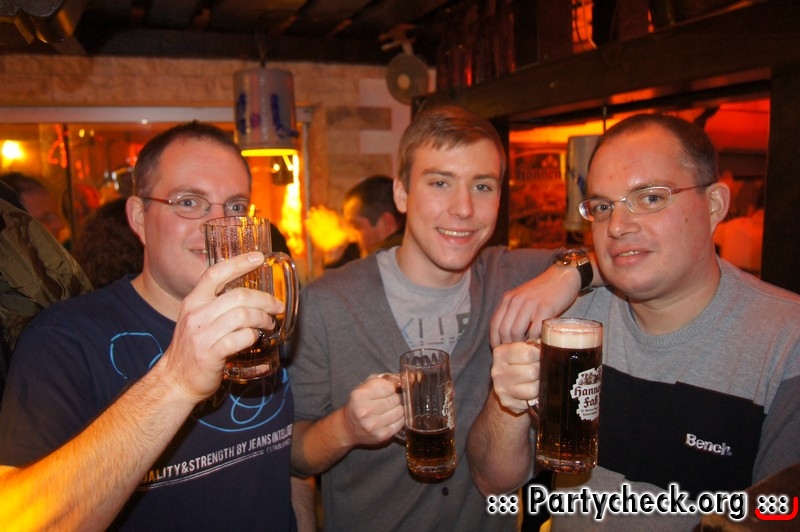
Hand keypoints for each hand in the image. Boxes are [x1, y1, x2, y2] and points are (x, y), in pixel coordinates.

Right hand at [160, 252, 285, 401]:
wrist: (175, 380)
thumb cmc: (192, 348)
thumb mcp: (196, 319)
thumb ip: (216, 305)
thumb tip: (248, 294)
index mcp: (193, 301)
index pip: (215, 273)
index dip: (239, 262)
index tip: (259, 257)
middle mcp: (196, 314)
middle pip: (239, 296)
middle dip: (264, 299)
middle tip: (276, 306)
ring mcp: (202, 335)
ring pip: (243, 315)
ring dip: (263, 318)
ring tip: (269, 323)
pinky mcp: (210, 354)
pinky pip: (240, 338)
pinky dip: (253, 336)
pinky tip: (255, 338)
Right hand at [342, 374, 403, 445]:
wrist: (348, 427)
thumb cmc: (358, 404)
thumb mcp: (365, 386)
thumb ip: (384, 379)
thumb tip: (404, 378)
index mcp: (359, 395)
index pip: (389, 387)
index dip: (390, 387)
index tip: (387, 390)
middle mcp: (365, 410)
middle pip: (395, 399)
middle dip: (394, 398)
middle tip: (386, 400)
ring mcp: (373, 425)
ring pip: (400, 411)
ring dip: (397, 409)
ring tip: (388, 410)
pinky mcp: (381, 435)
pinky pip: (400, 423)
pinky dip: (398, 419)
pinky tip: (389, 418)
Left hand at [490, 263, 581, 347]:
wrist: (562, 276)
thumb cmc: (543, 292)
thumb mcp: (522, 298)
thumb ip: (513, 313)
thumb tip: (508, 338)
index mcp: (508, 298)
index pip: (494, 324)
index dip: (495, 341)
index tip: (500, 352)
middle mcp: (516, 300)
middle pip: (504, 330)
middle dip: (508, 346)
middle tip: (515, 355)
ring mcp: (530, 304)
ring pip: (516, 332)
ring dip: (520, 346)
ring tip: (526, 352)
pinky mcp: (545, 308)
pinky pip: (534, 330)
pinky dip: (535, 341)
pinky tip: (538, 344)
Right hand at [491, 341, 539, 414]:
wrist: (507, 383)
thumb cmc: (520, 362)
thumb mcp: (523, 348)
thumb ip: (534, 343)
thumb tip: (554, 340)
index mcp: (500, 352)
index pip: (528, 353)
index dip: (541, 354)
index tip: (543, 354)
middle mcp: (497, 371)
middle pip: (532, 371)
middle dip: (542, 370)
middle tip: (543, 369)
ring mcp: (501, 388)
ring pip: (534, 388)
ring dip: (541, 384)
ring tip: (539, 380)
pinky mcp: (507, 402)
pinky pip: (531, 401)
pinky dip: (536, 397)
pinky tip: (533, 391)